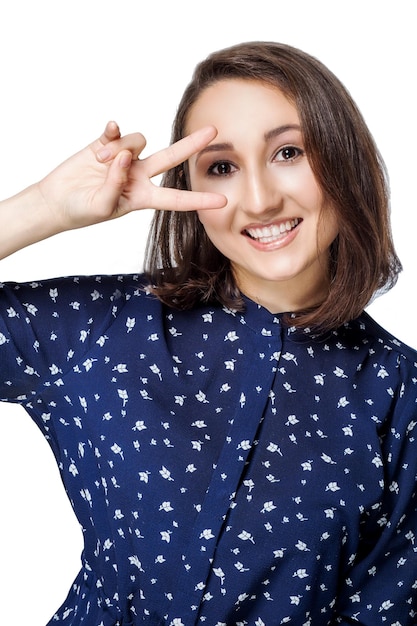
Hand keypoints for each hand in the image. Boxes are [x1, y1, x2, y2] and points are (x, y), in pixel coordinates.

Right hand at [38, 122, 226, 231]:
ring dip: (120, 150)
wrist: (56, 200)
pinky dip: (114, 132)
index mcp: (143, 197)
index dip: (198, 201)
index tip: (222, 202)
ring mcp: (124, 158)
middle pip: (171, 158)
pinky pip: (118, 131)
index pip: (176, 199)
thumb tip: (125, 157)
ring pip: (138, 141)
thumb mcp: (102, 207)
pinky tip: (107, 133)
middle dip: (191, 144)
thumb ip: (115, 184)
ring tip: (99, 163)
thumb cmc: (80, 211)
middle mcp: (139, 175)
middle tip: (213, 131)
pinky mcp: (107, 144)